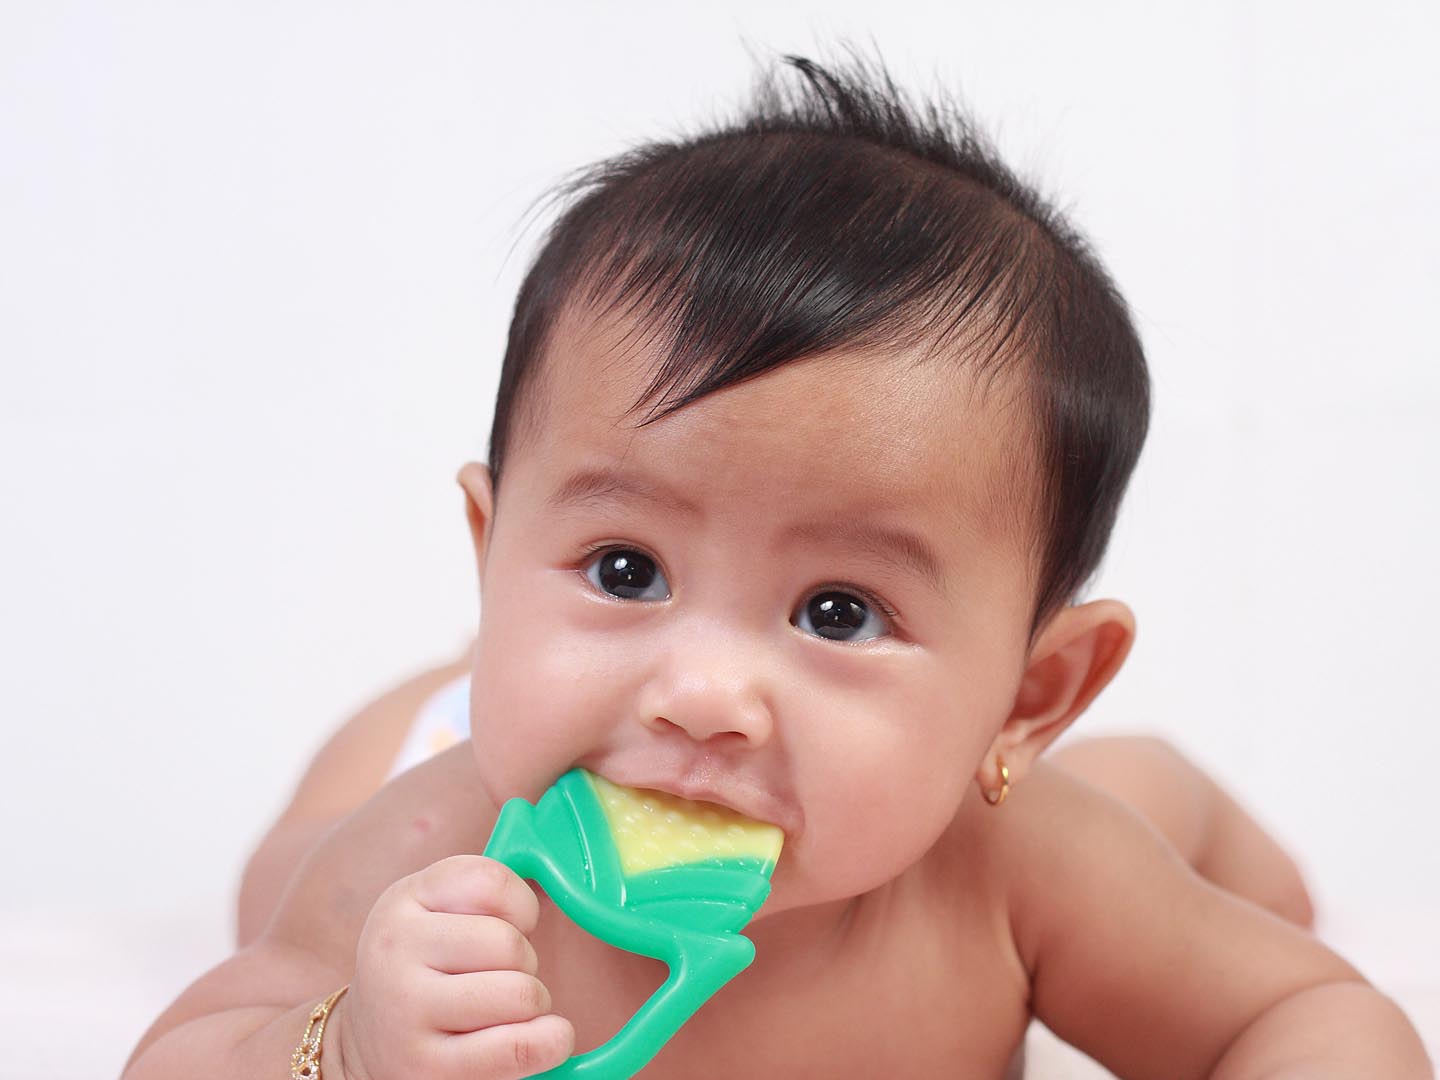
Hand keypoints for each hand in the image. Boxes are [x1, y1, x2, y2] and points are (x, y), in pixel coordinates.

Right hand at [335, 854, 574, 1079]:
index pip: (493, 880)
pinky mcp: (424, 1070)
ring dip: (533, 1005)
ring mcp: (404, 1012)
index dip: (521, 907)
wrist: (362, 1046)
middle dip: (526, 963)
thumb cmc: (424, 970)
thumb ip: (484, 883)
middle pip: (510, 943)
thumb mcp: (434, 911)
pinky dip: (549, 1043)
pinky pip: (518, 1048)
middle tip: (504, 977)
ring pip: (520, 994)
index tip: (512, 925)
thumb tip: (541, 828)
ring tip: (506, 1010)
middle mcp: (393, 951)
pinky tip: (544, 1039)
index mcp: (403, 900)